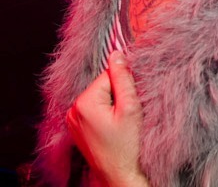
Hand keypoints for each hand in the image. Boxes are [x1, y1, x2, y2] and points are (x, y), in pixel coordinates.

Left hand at [66, 51, 148, 186]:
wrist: (120, 176)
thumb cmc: (127, 146)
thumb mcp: (130, 108)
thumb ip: (123, 78)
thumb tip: (118, 53)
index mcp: (84, 102)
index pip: (109, 75)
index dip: (125, 84)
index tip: (133, 100)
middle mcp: (73, 109)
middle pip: (103, 85)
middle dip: (118, 94)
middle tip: (128, 114)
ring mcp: (73, 120)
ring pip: (101, 96)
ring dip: (113, 103)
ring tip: (121, 122)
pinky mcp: (77, 129)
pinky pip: (95, 108)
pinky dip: (107, 112)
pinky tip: (114, 127)